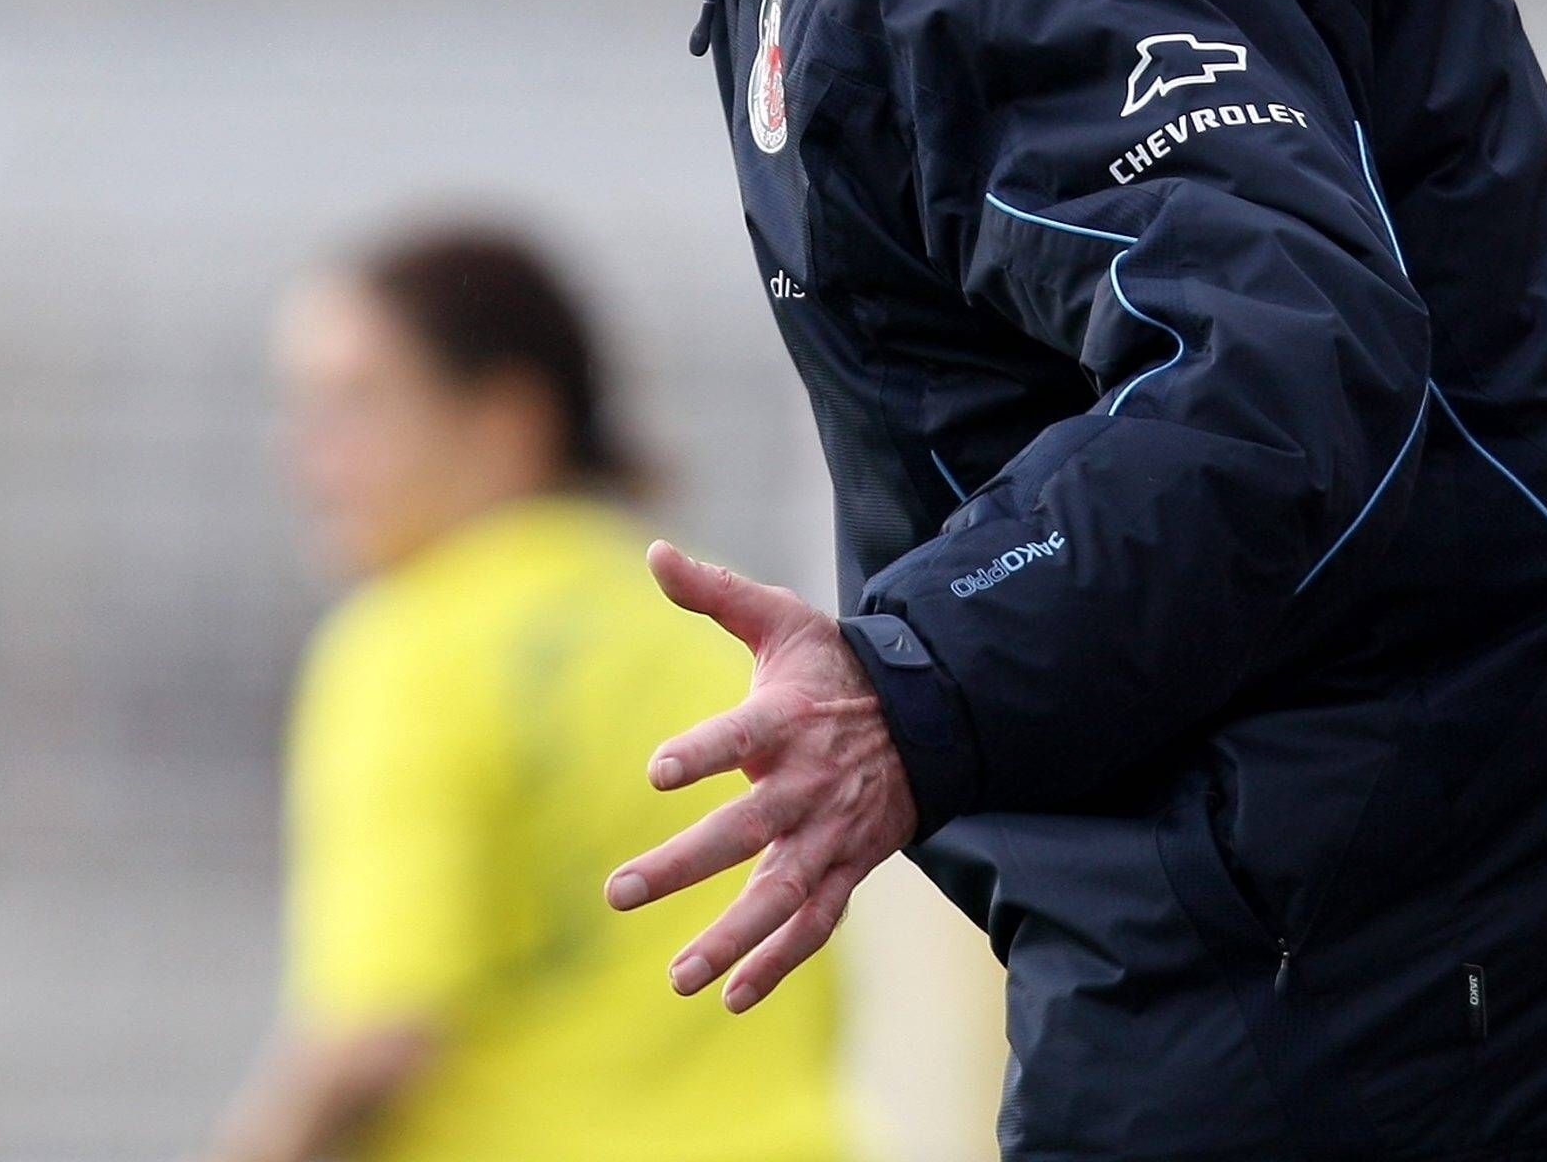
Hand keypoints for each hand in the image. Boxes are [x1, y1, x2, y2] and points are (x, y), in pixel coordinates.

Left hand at [607, 541, 917, 1010]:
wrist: (927, 718)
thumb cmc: (833, 668)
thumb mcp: (781, 619)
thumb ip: (714, 592)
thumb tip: (654, 551)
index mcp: (786, 721)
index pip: (739, 737)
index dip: (702, 752)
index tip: (657, 770)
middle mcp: (808, 785)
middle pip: (744, 832)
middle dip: (684, 865)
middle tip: (619, 891)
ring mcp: (830, 835)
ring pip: (781, 895)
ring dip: (731, 939)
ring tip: (678, 976)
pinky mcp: (847, 868)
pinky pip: (815, 924)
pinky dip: (780, 962)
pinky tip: (732, 996)